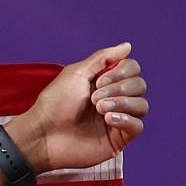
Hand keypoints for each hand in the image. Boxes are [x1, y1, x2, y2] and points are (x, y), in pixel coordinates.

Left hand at [5, 42, 146, 173]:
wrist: (42, 135)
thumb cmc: (53, 105)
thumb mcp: (76, 73)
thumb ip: (102, 58)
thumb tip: (127, 46)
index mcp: (106, 84)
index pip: (133, 70)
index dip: (121, 72)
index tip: (98, 81)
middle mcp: (115, 100)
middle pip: (139, 85)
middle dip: (119, 88)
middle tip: (93, 98)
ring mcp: (117, 120)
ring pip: (142, 105)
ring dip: (121, 103)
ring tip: (98, 109)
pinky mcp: (118, 139)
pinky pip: (138, 126)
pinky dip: (126, 119)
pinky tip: (108, 120)